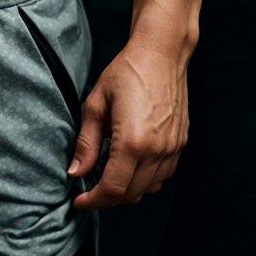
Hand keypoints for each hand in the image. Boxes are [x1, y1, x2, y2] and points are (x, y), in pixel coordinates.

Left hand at [68, 36, 188, 209]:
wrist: (161, 54)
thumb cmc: (127, 72)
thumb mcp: (96, 103)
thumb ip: (86, 142)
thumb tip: (76, 172)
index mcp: (133, 142)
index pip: (113, 189)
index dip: (94, 201)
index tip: (80, 201)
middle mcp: (157, 151)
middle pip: (131, 194)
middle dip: (107, 199)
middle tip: (89, 191)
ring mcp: (172, 149)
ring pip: (148, 189)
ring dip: (127, 191)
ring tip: (108, 178)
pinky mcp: (180, 144)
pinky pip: (162, 176)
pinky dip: (145, 180)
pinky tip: (131, 167)